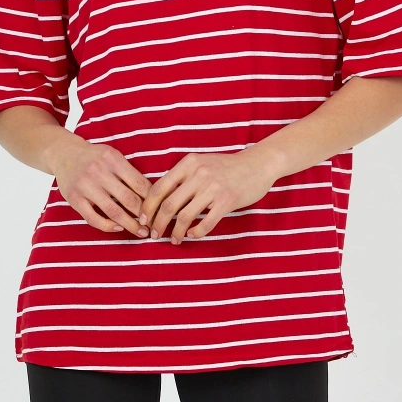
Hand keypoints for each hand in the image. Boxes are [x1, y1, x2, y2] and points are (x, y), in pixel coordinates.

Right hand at [51, 135, 152, 238]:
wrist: (64, 153)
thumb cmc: (95, 157)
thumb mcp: (113, 156)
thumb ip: (129, 172)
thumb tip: (152, 194)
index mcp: (112, 159)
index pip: (138, 183)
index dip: (151, 199)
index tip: (160, 210)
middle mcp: (99, 171)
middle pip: (128, 198)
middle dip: (144, 215)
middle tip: (154, 225)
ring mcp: (85, 186)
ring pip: (113, 211)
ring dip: (130, 224)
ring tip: (141, 232)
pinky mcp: (74, 199)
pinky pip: (93, 218)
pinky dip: (108, 226)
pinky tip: (119, 228)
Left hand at [138, 148, 276, 244]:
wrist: (257, 164)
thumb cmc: (226, 166)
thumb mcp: (201, 162)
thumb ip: (182, 176)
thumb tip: (158, 199)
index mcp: (188, 163)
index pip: (159, 188)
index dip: (148, 207)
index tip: (143, 219)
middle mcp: (198, 174)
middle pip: (168, 205)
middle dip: (157, 223)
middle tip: (154, 234)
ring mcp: (213, 188)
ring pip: (184, 217)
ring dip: (175, 232)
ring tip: (174, 239)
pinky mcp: (227, 201)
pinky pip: (205, 224)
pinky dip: (196, 233)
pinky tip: (193, 235)